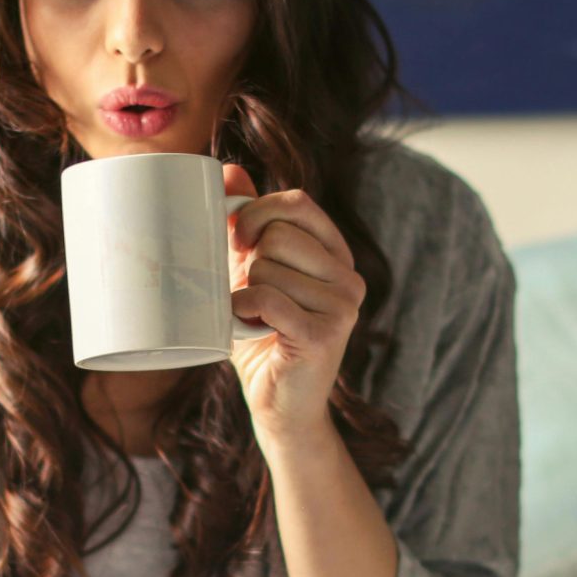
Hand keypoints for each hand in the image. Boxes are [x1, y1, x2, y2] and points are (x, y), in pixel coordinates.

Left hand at [223, 161, 365, 448]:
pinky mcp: (326, 333)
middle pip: (279, 234)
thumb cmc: (263, 338)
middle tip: (249, 293)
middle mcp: (349, 276)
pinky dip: (243, 310)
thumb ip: (248, 225)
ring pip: (269, 267)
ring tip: (255, 319)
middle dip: (249, 262)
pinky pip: (268, 298)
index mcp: (336, 255)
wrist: (279, 406)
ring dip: (245, 293)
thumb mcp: (252, 273)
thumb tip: (228, 171)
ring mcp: (343, 306)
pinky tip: (248, 326)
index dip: (258, 211)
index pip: (298, 202)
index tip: (237, 238)